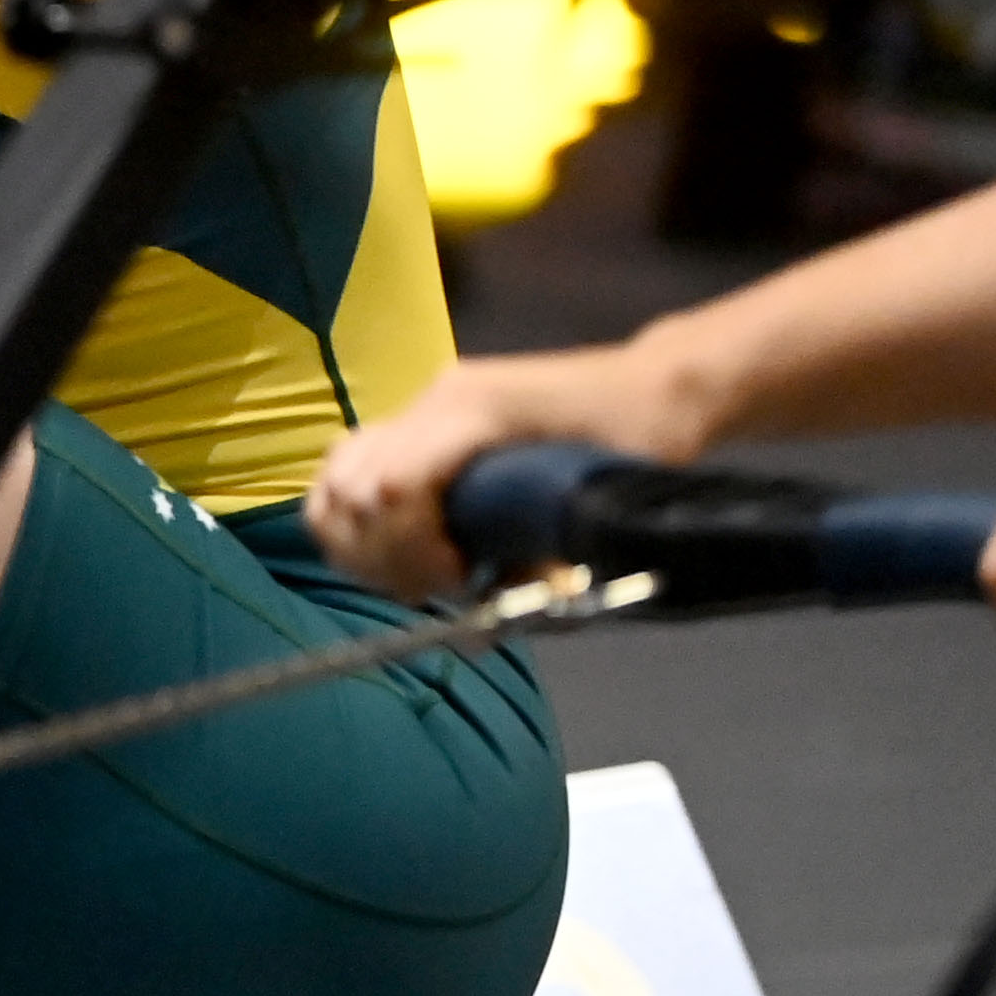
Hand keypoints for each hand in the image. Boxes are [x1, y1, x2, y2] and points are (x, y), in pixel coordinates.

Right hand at [303, 340, 717, 602]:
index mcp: (476, 410)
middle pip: (352, 486)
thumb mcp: (604, 497)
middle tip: (438, 584)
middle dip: (384, 553)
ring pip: (338, 474)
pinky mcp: (422, 417)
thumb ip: (543, 550)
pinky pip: (350, 464)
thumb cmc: (645, 436)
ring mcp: (424, 404)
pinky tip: (395, 547)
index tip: (458, 579)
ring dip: (359, 538)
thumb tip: (492, 612)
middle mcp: (436, 400)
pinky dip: (352, 516)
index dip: (409, 550)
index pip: (393, 486)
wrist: (657, 384)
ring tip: (413, 569)